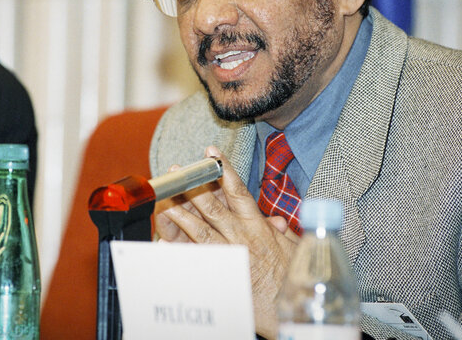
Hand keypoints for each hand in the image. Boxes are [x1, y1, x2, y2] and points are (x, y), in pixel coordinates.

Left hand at [154, 145, 298, 338]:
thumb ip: (280, 233)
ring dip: (181, 211)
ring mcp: (229, 255)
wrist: (296, 310)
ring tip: (165, 197)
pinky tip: (164, 241)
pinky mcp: (221, 275)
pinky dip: (180, 249)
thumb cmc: (296, 280)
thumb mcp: (294, 249)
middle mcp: (242, 236)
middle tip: (178, 170)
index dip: (224, 169)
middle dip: (193, 185)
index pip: (238, 190)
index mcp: (258, 226)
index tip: (211, 152)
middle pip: (212, 205)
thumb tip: (278, 221)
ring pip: (200, 228)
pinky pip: (196, 259)